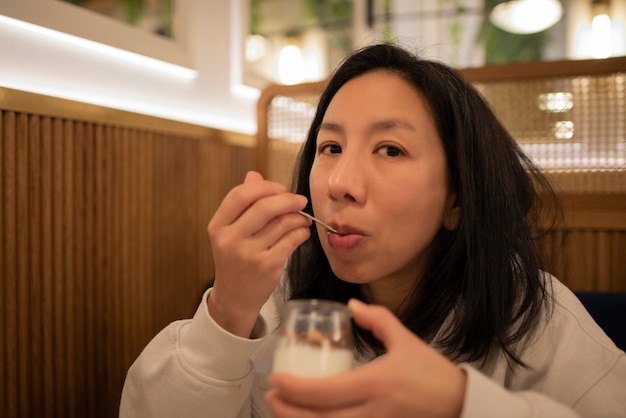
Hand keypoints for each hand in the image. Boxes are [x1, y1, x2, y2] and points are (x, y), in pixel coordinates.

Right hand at [207, 171, 310, 337]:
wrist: (235, 296)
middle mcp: (230, 239)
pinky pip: (292, 240)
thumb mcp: (231, 230)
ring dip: (298, 217)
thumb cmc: (236, 258)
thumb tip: (254, 175)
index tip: (280, 188)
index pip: (241, 195)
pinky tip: (302, 232)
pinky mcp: (267, 266)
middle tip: (300, 200)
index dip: (265, 187)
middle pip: (265, 207)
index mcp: (218, 226)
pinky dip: (301, 232)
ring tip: (301, 218)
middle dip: (288, 199)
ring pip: (282, 223)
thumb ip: (243, 203)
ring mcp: (248, 254)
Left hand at [266, 299, 466, 417]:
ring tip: (283, 409)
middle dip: (287, 411)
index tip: (275, 379)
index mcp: (375, 383)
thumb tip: (351, 306)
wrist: (458, 404)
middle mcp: (372, 411)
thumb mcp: (405, 340)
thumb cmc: (431, 373)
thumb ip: (378, 319)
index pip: (324, 391)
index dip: (294, 389)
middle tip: (271, 396)